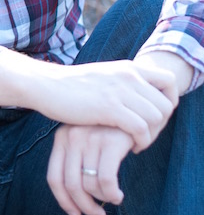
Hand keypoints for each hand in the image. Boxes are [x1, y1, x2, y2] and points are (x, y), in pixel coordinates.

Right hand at [0, 50, 177, 151]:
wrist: (45, 85)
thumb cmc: (72, 86)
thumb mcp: (104, 77)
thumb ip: (123, 83)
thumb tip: (140, 97)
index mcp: (128, 67)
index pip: (169, 81)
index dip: (169, 101)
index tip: (155, 116)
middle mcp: (128, 75)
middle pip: (166, 104)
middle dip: (161, 125)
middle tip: (146, 135)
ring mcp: (119, 90)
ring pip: (156, 118)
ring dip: (152, 135)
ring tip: (137, 142)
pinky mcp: (109, 108)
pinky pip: (141, 128)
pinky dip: (141, 142)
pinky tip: (129, 147)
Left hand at [47, 124, 132, 214]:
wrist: (133, 109)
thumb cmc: (108, 131)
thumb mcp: (86, 141)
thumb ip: (76, 162)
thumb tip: (73, 201)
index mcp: (61, 137)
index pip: (54, 178)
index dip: (64, 202)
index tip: (75, 214)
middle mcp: (72, 136)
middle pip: (71, 185)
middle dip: (85, 206)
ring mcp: (90, 138)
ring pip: (90, 185)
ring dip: (102, 200)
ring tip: (113, 199)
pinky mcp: (110, 141)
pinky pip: (106, 181)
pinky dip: (112, 194)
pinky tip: (118, 196)